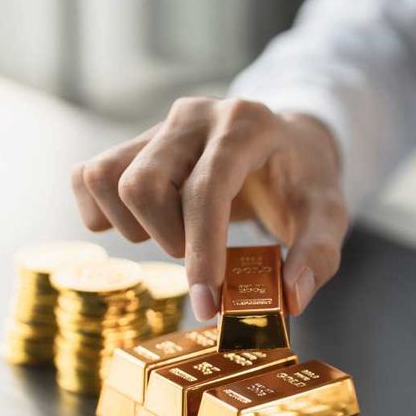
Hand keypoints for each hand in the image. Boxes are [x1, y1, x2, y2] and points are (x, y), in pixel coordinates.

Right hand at [71, 98, 346, 319]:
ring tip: (176, 235)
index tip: (207, 300)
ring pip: (107, 180)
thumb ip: (317, 257)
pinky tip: (142, 225)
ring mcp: (159, 126)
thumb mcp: (329, 216)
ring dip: (135, 228)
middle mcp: (195, 115)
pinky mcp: (134, 143)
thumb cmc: (304, 183)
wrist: (286, 147)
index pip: (206, 188)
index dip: (202, 249)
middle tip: (202, 255)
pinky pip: (87, 177)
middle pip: (144, 186)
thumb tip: (291, 299)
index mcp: (246, 125)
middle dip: (169, 239)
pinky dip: (102, 213)